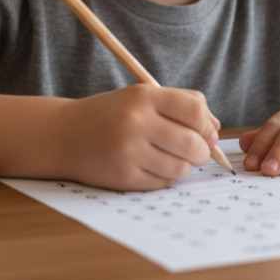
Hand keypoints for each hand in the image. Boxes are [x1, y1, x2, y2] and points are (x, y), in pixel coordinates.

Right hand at [53, 84, 221, 190]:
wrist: (64, 135)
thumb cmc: (112, 114)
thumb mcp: (143, 97)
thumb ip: (182, 105)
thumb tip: (215, 130)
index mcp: (144, 97)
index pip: (195, 109)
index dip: (206, 124)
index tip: (204, 131)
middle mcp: (136, 122)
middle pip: (193, 143)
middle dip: (201, 151)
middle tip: (195, 151)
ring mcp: (128, 151)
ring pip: (181, 167)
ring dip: (184, 166)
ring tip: (172, 158)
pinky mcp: (123, 176)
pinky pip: (163, 182)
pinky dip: (166, 177)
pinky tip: (153, 167)